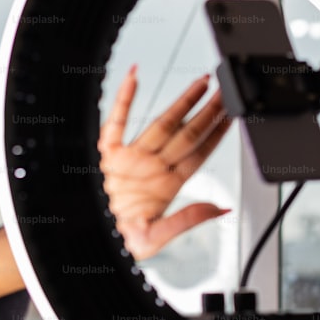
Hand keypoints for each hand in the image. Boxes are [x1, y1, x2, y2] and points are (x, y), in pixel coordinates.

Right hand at [98, 65, 231, 260]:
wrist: (88, 240)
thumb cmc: (119, 242)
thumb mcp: (155, 238)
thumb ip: (186, 220)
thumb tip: (220, 209)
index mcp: (166, 186)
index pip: (199, 152)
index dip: (217, 133)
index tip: (232, 115)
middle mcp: (151, 168)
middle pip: (187, 133)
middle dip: (207, 111)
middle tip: (224, 90)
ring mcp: (130, 159)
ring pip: (161, 123)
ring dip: (181, 102)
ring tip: (201, 83)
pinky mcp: (107, 155)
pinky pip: (115, 121)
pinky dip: (123, 98)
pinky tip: (134, 77)